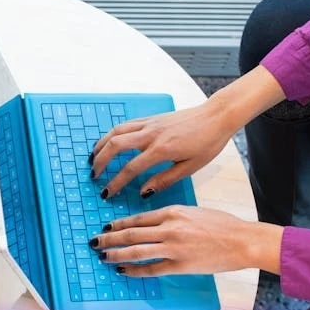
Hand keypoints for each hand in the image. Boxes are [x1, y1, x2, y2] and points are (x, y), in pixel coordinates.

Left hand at [88, 205, 282, 275]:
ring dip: (115, 254)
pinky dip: (134, 270)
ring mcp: (173, 248)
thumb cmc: (223, 225)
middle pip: (130, 233)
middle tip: (94, 242)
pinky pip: (150, 269)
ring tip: (102, 256)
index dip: (118, 224)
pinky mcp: (179, 265)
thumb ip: (172, 216)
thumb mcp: (194, 211)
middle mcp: (169, 228)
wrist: (242, 240)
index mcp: (172, 212)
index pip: (137, 218)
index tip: (106, 227)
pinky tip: (123, 271)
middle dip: (109, 238)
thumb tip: (154, 224)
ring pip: (135, 251)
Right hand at [89, 99, 237, 198]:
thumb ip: (164, 180)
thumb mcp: (190, 168)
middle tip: (94, 175)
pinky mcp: (150, 118)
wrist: (216, 117)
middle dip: (101, 161)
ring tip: (93, 158)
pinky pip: (125, 125)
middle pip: (115, 146)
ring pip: (116, 131)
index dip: (116, 183)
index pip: (130, 168)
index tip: (107, 193)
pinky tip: (108, 142)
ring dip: (101, 144)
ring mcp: (149, 124)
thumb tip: (143, 192)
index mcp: (162, 150)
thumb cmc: (207, 143)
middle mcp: (151, 134)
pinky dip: (112, 134)